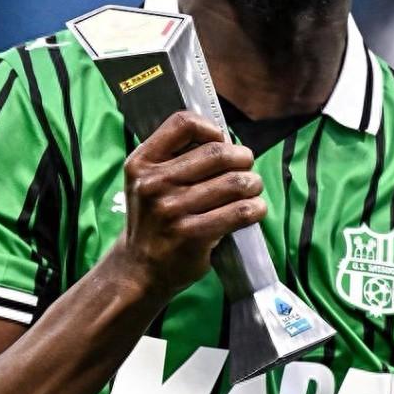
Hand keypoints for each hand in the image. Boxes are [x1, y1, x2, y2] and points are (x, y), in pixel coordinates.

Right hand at [118, 111, 266, 297]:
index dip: (211, 129)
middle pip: (217, 153)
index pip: (183, 124)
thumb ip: (176, 158)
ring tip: (251, 188)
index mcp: (142, 163)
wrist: (138, 269)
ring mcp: (172, 210)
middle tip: (246, 167)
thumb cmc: (152, 219)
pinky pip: (240, 212)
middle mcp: (153, 184)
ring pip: (234, 182)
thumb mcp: (147, 181)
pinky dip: (255, 208)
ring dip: (252, 183)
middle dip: (242, 158)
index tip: (221, 143)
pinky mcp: (192, 235)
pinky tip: (254, 209)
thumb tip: (226, 140)